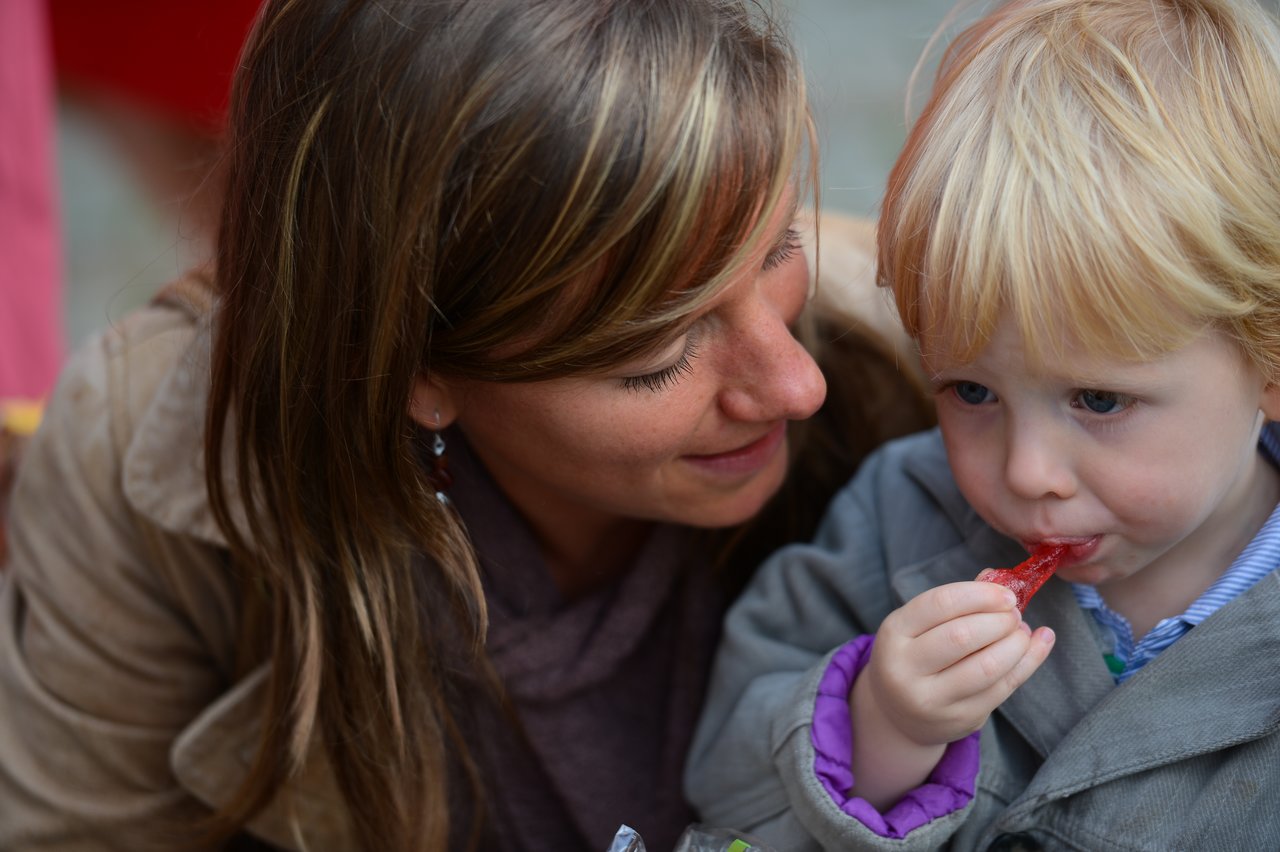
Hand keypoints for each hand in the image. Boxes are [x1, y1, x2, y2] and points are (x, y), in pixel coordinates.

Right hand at [848, 580, 1054, 806]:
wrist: (899, 714)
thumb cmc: (916, 656)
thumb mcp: (919, 626)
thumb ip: (955, 603)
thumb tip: (997, 580)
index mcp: (894, 633)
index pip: (940, 603)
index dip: (980, 594)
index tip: (1006, 594)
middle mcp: (905, 668)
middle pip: (963, 635)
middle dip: (999, 620)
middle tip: (1014, 615)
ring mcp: (931, 699)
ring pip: (987, 666)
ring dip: (1017, 643)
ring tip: (1022, 632)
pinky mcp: (960, 719)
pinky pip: (1003, 689)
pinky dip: (1029, 662)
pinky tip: (1038, 643)